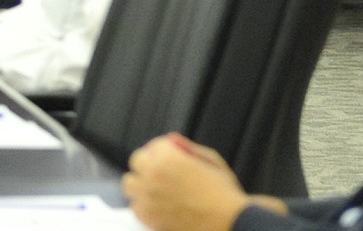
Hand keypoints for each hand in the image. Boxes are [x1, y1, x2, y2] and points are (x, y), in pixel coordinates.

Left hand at [123, 135, 254, 230]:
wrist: (231, 222)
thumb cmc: (224, 193)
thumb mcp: (212, 160)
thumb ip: (188, 147)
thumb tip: (172, 140)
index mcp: (168, 157)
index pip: (153, 146)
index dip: (164, 151)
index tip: (172, 158)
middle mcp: (153, 174)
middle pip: (137, 162)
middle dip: (149, 164)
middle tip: (164, 173)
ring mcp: (148, 197)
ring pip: (130, 184)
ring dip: (141, 184)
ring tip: (159, 189)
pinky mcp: (148, 217)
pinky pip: (136, 207)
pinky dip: (145, 206)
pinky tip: (160, 206)